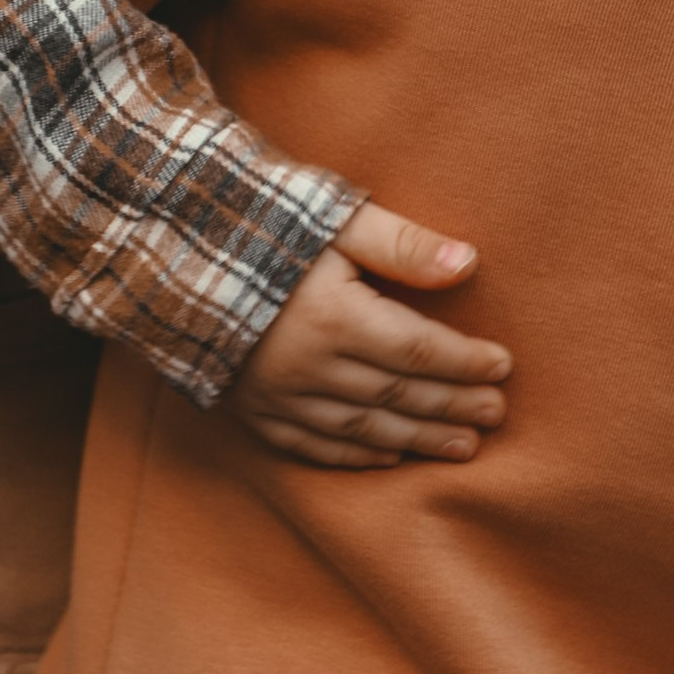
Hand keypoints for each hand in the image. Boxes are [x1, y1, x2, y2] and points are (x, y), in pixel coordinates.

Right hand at [221, 202, 511, 471]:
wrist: (170, 249)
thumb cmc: (264, 222)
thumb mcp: (337, 218)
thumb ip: (402, 243)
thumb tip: (469, 263)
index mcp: (334, 317)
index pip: (417, 349)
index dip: (464, 362)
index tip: (503, 367)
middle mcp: (308, 367)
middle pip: (398, 394)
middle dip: (452, 405)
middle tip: (498, 415)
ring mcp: (277, 396)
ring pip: (363, 427)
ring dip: (418, 438)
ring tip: (465, 446)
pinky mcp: (252, 411)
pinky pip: (314, 446)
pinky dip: (358, 453)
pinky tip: (392, 455)